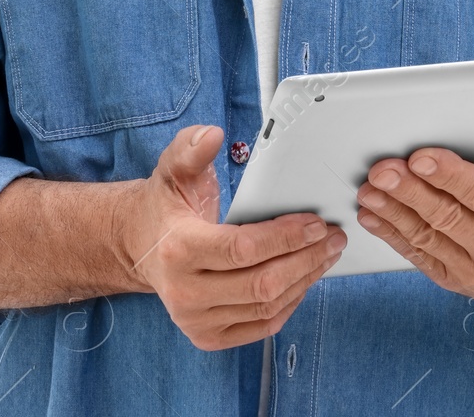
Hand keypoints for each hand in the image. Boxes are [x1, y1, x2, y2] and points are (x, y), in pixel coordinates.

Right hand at [114, 123, 348, 350]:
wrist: (139, 248)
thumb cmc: (164, 206)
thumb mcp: (172, 169)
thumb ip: (191, 148)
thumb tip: (213, 135)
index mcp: (178, 249)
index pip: (243, 249)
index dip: (285, 237)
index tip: (315, 223)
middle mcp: (184, 293)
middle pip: (261, 283)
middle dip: (306, 259)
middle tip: (333, 238)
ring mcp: (196, 321)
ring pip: (266, 307)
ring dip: (304, 280)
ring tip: (326, 255)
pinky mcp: (208, 337)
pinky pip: (261, 327)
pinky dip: (289, 303)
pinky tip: (303, 279)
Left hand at [354, 110, 473, 321]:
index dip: (450, 175)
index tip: (422, 157)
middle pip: (447, 215)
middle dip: (410, 190)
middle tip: (382, 169)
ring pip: (428, 236)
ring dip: (394, 212)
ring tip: (369, 190)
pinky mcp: (459, 280)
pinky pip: (421, 256)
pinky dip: (393, 236)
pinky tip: (373, 216)